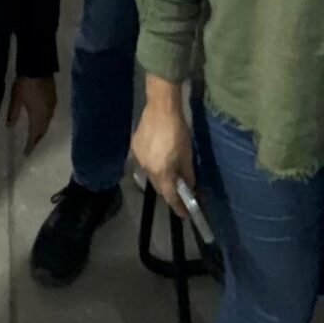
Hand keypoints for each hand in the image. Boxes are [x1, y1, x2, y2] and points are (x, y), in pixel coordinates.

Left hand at [6, 76, 56, 154]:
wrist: (38, 66)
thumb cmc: (25, 83)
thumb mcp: (16, 98)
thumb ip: (13, 113)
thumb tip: (9, 127)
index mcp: (38, 115)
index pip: (34, 134)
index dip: (30, 144)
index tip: (26, 153)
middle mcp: (48, 113)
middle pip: (43, 130)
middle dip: (37, 139)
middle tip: (30, 146)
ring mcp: (52, 106)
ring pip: (47, 123)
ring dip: (41, 131)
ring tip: (34, 136)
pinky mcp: (54, 99)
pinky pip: (50, 115)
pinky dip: (45, 122)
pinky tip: (40, 121)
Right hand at [132, 95, 197, 215]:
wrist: (161, 108)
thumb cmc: (178, 131)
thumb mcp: (188, 154)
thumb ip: (187, 173)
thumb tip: (189, 186)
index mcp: (162, 172)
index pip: (170, 197)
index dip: (179, 207)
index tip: (185, 214)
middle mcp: (147, 169)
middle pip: (159, 187)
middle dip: (170, 190)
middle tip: (181, 188)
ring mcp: (139, 159)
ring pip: (151, 174)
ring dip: (161, 176)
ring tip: (170, 168)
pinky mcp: (134, 148)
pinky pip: (145, 162)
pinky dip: (154, 163)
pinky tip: (159, 155)